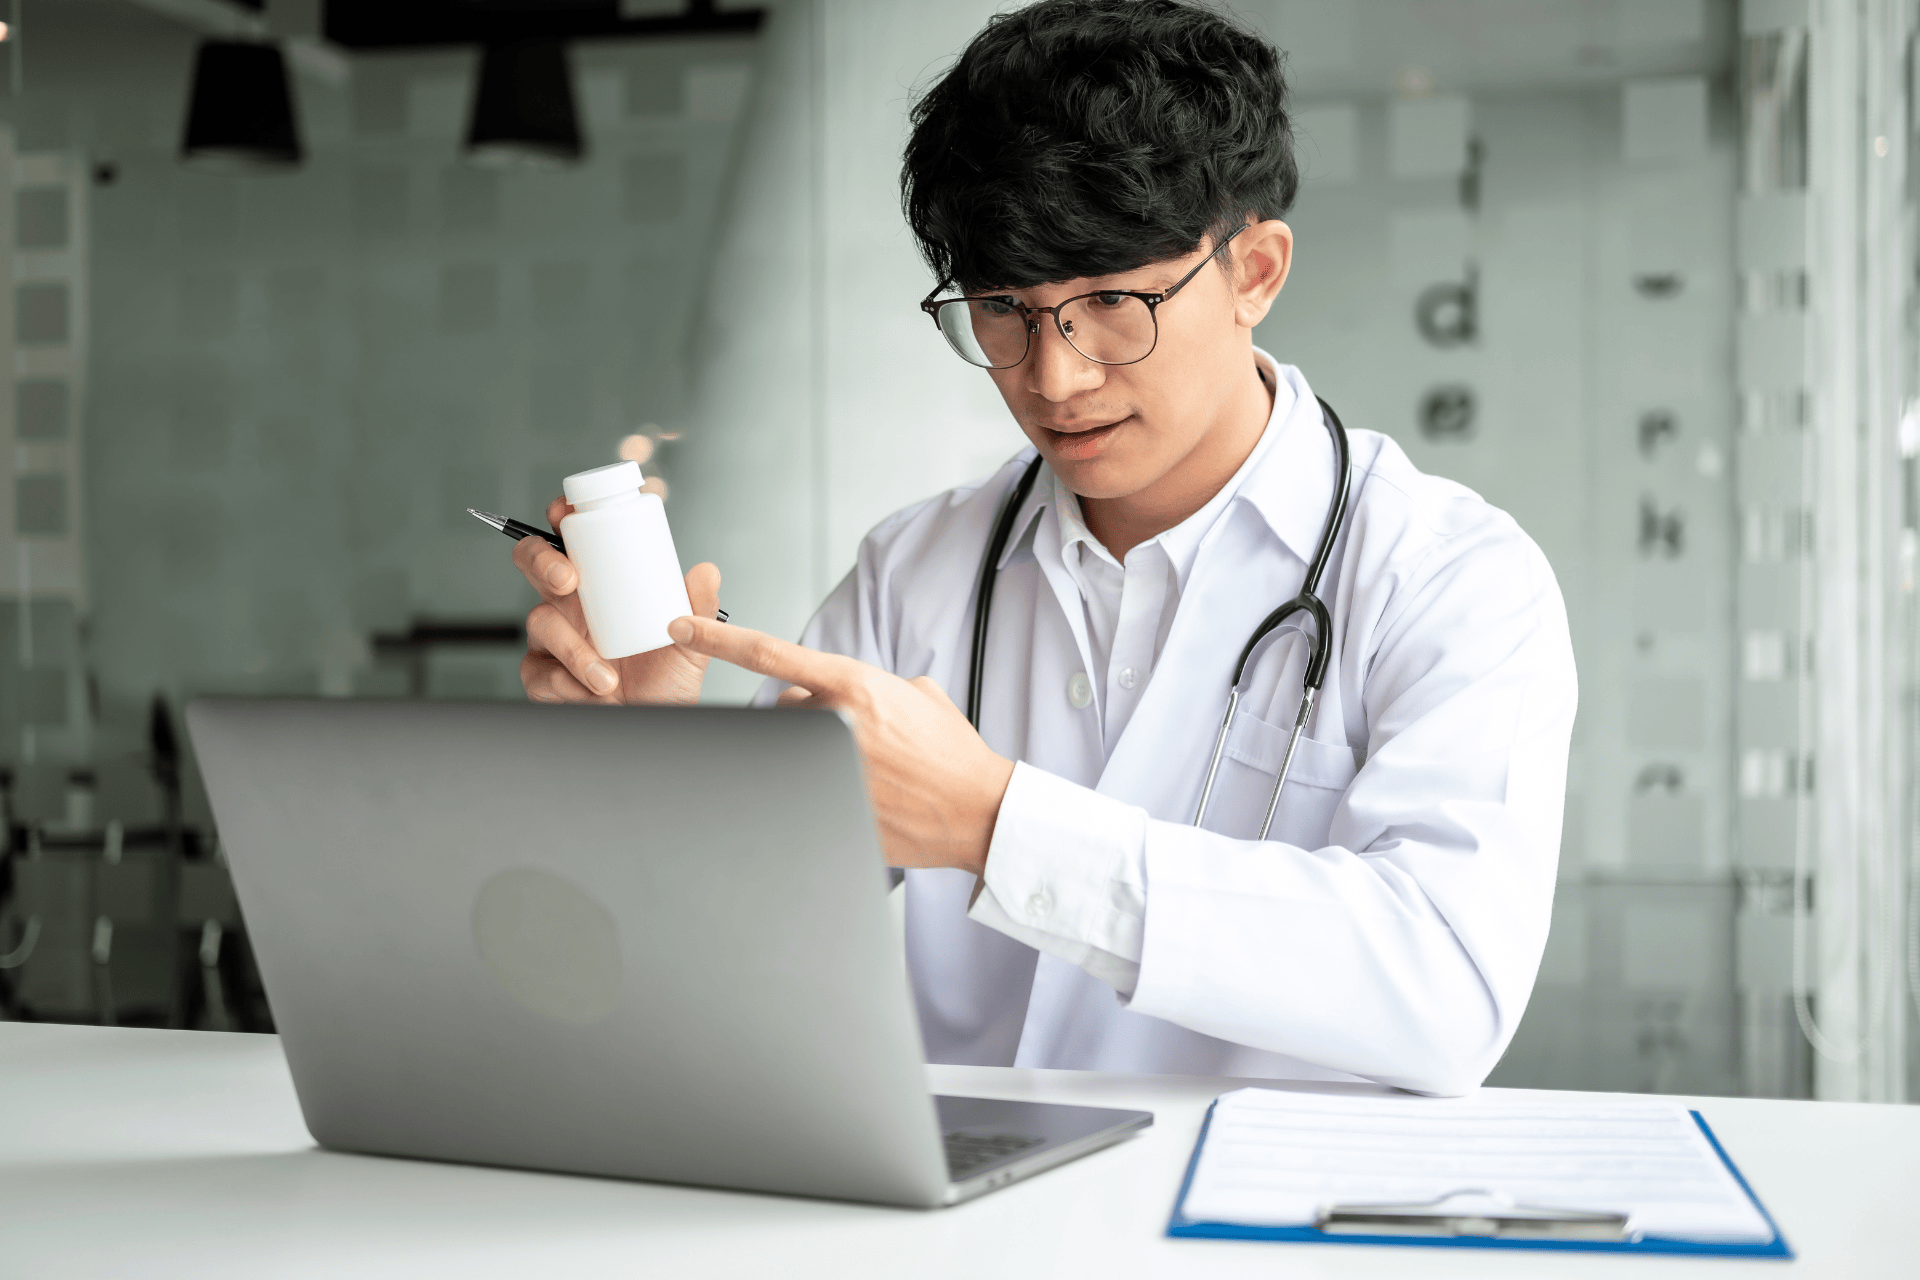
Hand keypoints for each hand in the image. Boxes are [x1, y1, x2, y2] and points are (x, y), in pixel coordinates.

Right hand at [516, 495, 721, 704]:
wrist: (655, 721)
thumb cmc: (665, 679)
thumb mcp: (691, 642)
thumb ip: (699, 608)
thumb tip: (706, 572)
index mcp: (600, 585)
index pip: (573, 540)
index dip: (561, 518)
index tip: (565, 513)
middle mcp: (571, 606)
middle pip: (532, 562)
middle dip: (542, 561)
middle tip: (568, 580)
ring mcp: (552, 639)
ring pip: (540, 621)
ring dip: (573, 649)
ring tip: (606, 676)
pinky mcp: (541, 674)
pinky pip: (539, 670)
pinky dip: (566, 681)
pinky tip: (590, 691)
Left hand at [666, 616, 1015, 874]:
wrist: (976, 807)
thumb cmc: (952, 751)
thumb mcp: (917, 694)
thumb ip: (872, 683)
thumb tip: (850, 691)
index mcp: (854, 684)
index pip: (768, 654)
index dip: (717, 638)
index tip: (681, 627)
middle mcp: (834, 720)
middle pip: (785, 707)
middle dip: (808, 715)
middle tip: (854, 733)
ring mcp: (828, 763)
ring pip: (794, 745)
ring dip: (815, 749)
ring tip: (869, 765)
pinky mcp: (829, 799)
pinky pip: (809, 782)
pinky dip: (828, 783)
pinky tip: (872, 793)